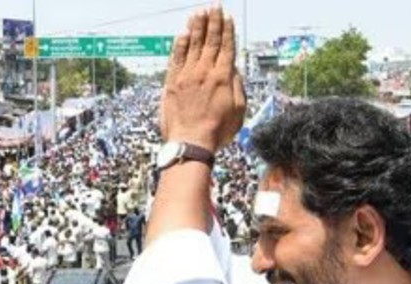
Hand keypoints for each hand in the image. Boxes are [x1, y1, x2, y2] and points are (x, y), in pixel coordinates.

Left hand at [160, 7, 245, 151]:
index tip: (227, 17)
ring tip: (199, 12)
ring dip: (197, 27)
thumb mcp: (238, 111)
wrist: (190, 143)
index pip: (226, 47)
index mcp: (223, 78)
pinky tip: (183, 33)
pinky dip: (180, 44)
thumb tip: (233, 69)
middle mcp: (205, 72)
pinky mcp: (172, 83)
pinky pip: (176, 58)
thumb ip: (237, 87)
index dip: (227, 30)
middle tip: (214, 6)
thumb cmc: (216, 132)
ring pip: (193, 46)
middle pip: (210, 41)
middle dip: (213, 22)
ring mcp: (187, 76)